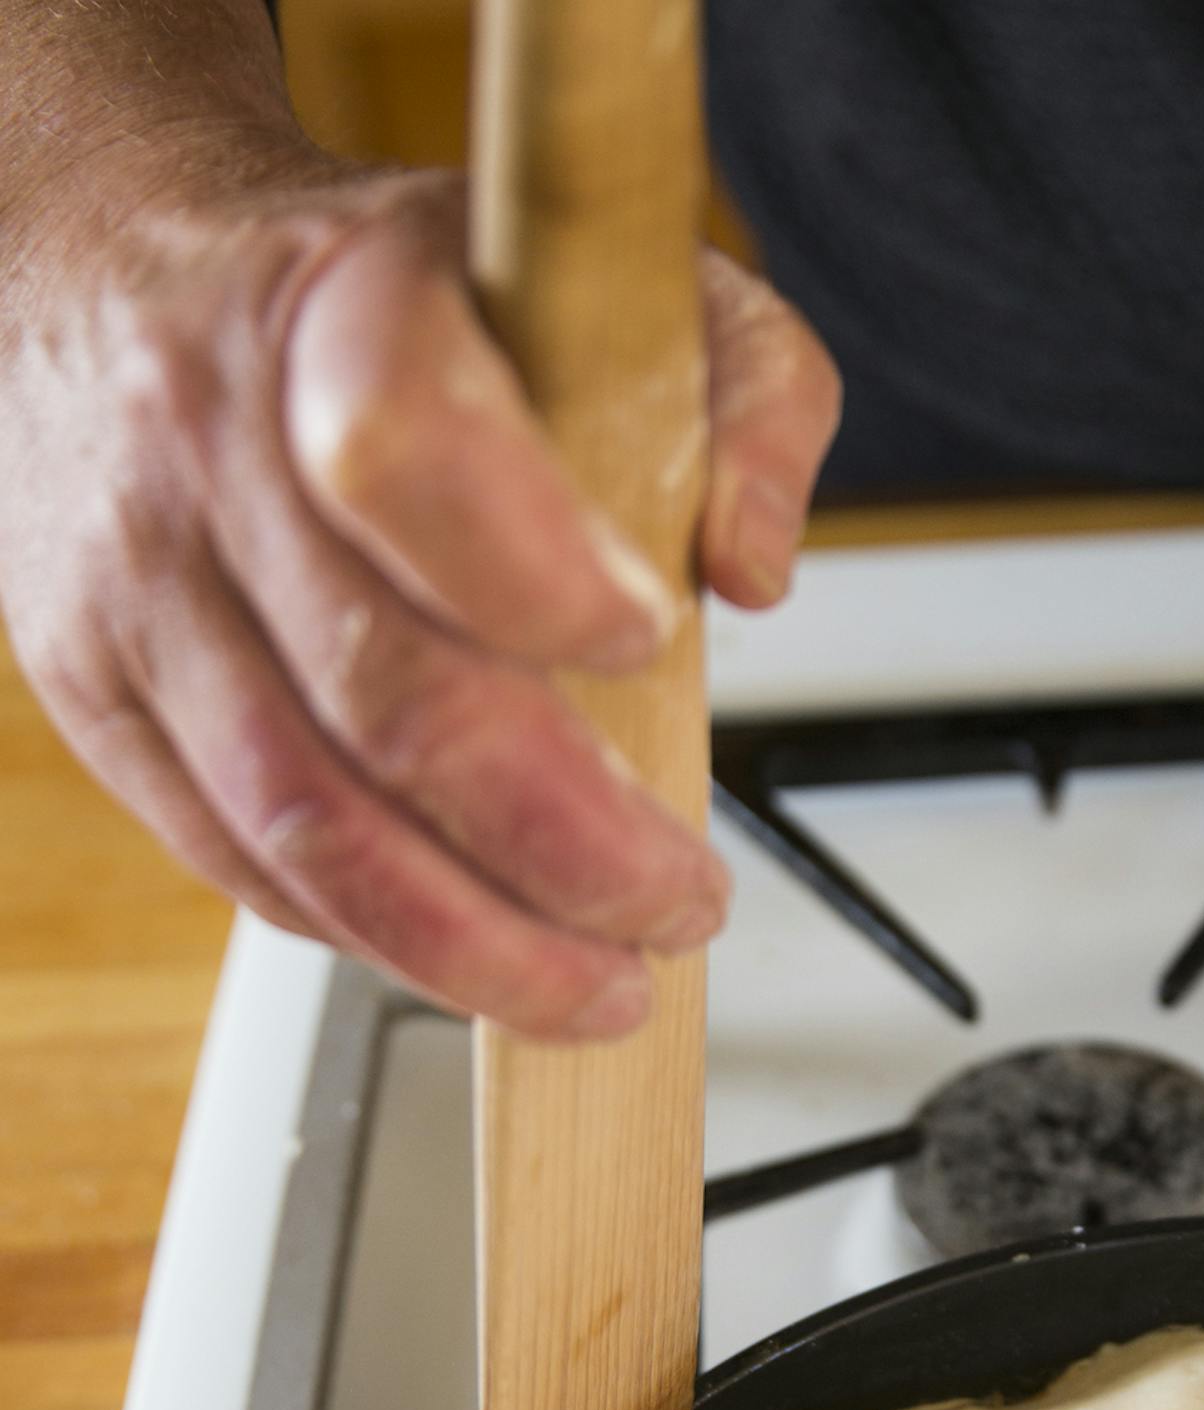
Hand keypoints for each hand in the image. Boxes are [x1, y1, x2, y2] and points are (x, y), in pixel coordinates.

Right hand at [0, 150, 839, 1036]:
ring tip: (601, 983)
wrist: (118, 285)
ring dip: (478, 945)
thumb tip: (752, 564)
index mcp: (334, 313)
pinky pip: (240, 863)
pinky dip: (376, 936)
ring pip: (304, 825)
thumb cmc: (387, 306)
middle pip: (384, 699)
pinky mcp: (96, 696)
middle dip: (565, 848)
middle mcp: (205, 446)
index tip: (648, 639)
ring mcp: (137, 586)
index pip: (411, 456)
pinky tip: (476, 950)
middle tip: (676, 905)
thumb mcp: (601, 278)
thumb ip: (743, 393)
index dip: (539, 581)